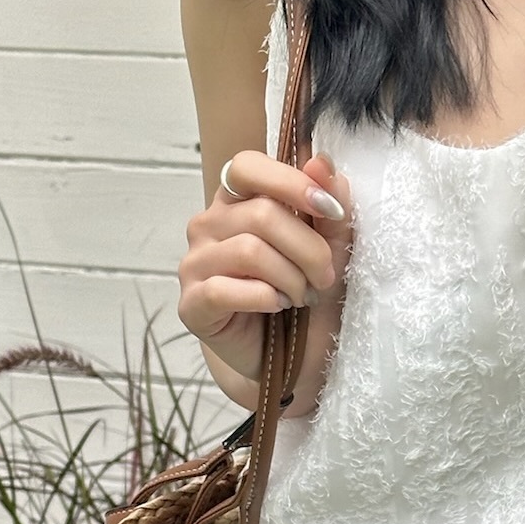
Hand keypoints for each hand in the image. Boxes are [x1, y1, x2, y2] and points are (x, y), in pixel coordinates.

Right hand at [178, 151, 355, 389]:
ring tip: (301, 296)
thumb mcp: (332, 251)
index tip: (330, 210)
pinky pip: (227, 290)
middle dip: (309, 249)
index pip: (248, 166)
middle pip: (262, 214)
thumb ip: (330, 209)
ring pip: (249, 251)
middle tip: (324, 278)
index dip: (292, 183)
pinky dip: (265, 298)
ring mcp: (195, 263)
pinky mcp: (192, 303)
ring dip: (291, 278)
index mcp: (236, 201)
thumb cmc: (308, 296)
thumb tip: (322, 164)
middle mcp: (208, 225)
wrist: (294, 359)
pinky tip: (276, 307)